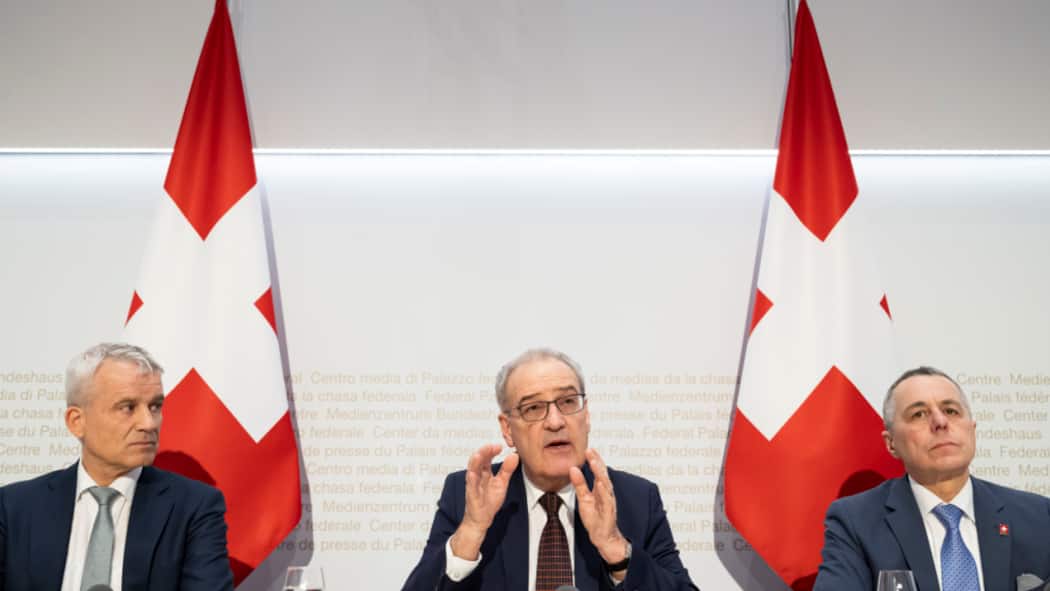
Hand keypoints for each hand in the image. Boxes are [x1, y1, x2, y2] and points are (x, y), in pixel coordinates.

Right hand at [450, 444, 518, 559]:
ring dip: (474, 463)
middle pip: (478, 461)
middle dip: (484, 452)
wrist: (482, 519)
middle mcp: (477, 477)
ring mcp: (473, 486)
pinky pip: (470, 487)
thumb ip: (507, 469)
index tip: (499, 446)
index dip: (491, 450)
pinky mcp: (471, 496)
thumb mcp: (501, 483)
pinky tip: (473, 474)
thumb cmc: (489, 501)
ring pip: (471, 471)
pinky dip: (471, 480)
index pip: (486, 457)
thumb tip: (514, 455)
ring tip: (478, 454)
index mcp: (484, 473)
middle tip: (492, 447)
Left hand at [570, 448, 627, 566]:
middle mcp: (606, 493)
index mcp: (600, 489)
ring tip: (594, 462)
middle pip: (602, 474)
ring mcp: (608, 501)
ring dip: (600, 473)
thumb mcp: (584, 498)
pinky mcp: (609, 512)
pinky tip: (600, 483)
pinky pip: (607, 500)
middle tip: (591, 450)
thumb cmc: (595, 518)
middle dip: (597, 462)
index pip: (598, 471)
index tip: (589, 449)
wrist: (603, 537)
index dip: (594, 459)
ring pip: (606, 484)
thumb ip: (579, 484)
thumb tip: (573, 469)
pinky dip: (604, 491)